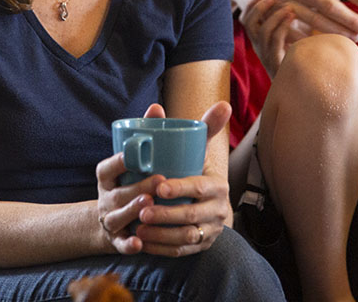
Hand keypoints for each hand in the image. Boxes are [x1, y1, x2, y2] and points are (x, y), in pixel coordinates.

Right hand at [94, 151, 155, 254]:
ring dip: (132, 210)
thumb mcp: (128, 173)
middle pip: (117, 194)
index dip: (117, 162)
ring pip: (117, 218)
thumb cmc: (129, 190)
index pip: (106, 169)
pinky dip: (128, 244)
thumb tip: (158, 117)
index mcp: (107, 181)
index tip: (130, 154)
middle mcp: (106, 201)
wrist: (112, 225)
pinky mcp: (117, 241)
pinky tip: (138, 243)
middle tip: (159, 179)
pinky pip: (121, 244)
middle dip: (138, 187)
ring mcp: (110, 221)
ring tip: (149, 203)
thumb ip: (142, 152)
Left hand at [127, 102, 231, 254]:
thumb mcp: (196, 149)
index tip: (159, 186)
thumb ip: (198, 127)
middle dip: (165, 215)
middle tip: (141, 210)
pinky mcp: (200, 247)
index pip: (200, 186)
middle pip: (191, 217)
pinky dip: (161, 249)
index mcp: (217, 185)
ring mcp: (210, 231)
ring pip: (185, 238)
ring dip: (160, 235)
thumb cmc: (192, 169)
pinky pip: (181, 253)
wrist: (203, 200)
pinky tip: (143, 243)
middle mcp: (218, 210)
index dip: (181, 188)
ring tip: (138, 227)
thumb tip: (198, 105)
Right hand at [239, 0, 301, 77]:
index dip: (250, 6)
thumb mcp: (289, 38)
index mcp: (258, 41)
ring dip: (275, 15)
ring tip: (288, 6)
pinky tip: (292, 17)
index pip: (245, 20)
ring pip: (263, 30)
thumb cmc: (299, 59)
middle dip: (259, 7)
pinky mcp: (277, 61)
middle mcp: (258, 47)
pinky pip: (275, 40)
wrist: (301, 86)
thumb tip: (290, 2)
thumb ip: (285, 23)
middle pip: (248, 23)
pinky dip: (282, 25)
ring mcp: (266, 55)